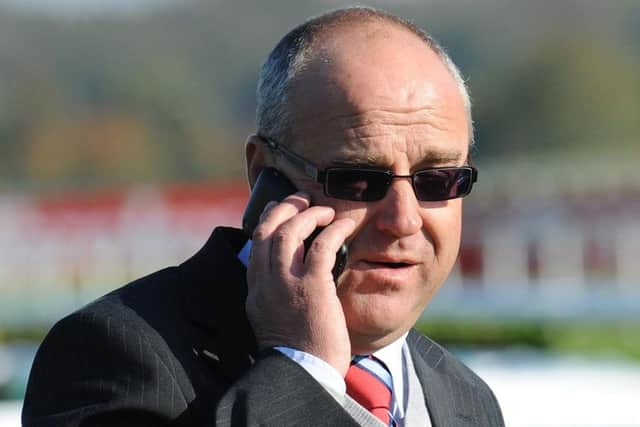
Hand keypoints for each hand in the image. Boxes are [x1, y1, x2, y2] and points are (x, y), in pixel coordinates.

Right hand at [245, 192, 355, 375]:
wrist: (305, 374)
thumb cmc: (298, 351)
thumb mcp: (273, 319)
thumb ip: (275, 294)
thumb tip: (288, 275)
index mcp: (255, 291)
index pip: (254, 244)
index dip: (267, 221)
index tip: (278, 209)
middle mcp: (266, 282)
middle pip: (267, 229)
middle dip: (284, 208)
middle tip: (300, 199)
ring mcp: (287, 283)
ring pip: (290, 231)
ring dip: (309, 214)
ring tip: (324, 209)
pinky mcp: (313, 286)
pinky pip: (322, 245)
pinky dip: (334, 230)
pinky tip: (344, 224)